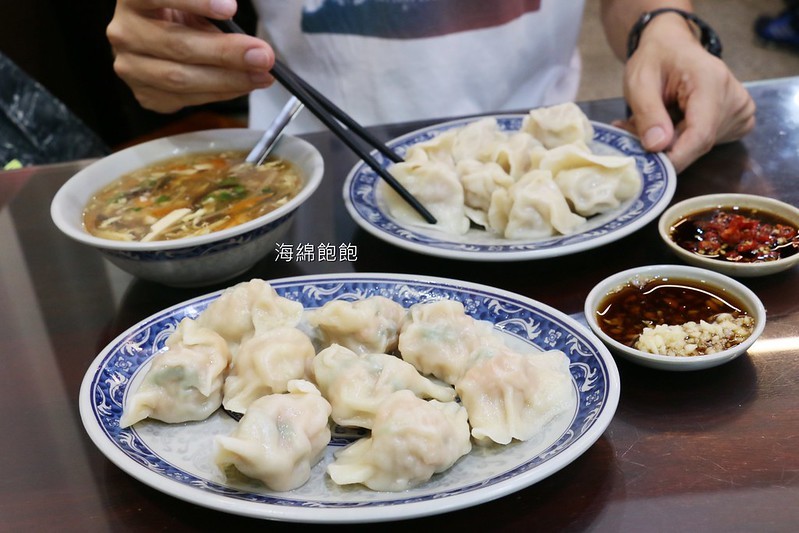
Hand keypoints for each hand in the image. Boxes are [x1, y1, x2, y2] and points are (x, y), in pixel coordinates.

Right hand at [107, 0, 274, 112]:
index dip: (196, 2)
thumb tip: (253, 45)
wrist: (155, 40)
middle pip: (178, 45)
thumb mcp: (194, 6)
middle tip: (262, 55)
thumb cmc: (180, 16)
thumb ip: (215, 13)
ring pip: (181, 78)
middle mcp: (124, 32)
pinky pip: (186, 99)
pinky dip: (220, 93)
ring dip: (229, 79)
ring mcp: (129, 67)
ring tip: (261, 75)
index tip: (230, 8)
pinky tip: (243, 85)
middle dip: (227, 52)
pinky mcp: (143, 94)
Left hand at [614, 13, 755, 172]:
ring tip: (652, 121)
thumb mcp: (639, 81)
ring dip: (671, 142)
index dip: (676, 157)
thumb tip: (657, 147)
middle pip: (699, 142)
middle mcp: (734, 97)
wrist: (672, 46)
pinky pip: (708, 141)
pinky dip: (683, 138)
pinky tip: (671, 121)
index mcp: (712, 81)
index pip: (700, 134)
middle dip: (665, 147)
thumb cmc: (656, 59)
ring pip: (701, 145)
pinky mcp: (739, 120)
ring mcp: (741, 110)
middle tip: (634, 133)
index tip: (651, 169)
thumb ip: (648, 113)